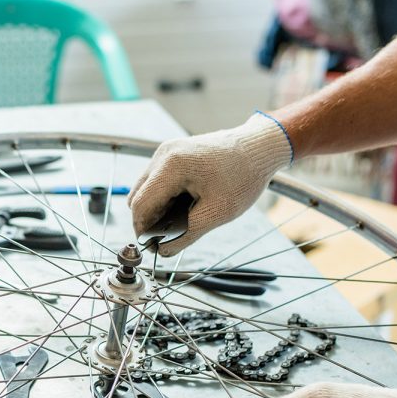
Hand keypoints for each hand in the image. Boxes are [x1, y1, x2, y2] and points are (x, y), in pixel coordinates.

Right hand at [129, 113, 291, 255]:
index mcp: (172, 166)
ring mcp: (166, 151)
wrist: (259, 146)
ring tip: (176, 222)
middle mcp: (163, 154)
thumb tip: (164, 251)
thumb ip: (187, 234)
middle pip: (137, 196)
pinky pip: (155, 180)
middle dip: (147, 220)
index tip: (152, 246)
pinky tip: (181, 206)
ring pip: (144, 188)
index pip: (141, 204)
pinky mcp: (172, 153)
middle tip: (164, 238)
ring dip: (154, 208)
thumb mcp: (217, 212)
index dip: (142, 229)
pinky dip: (162, 196)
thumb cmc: (244, 175)